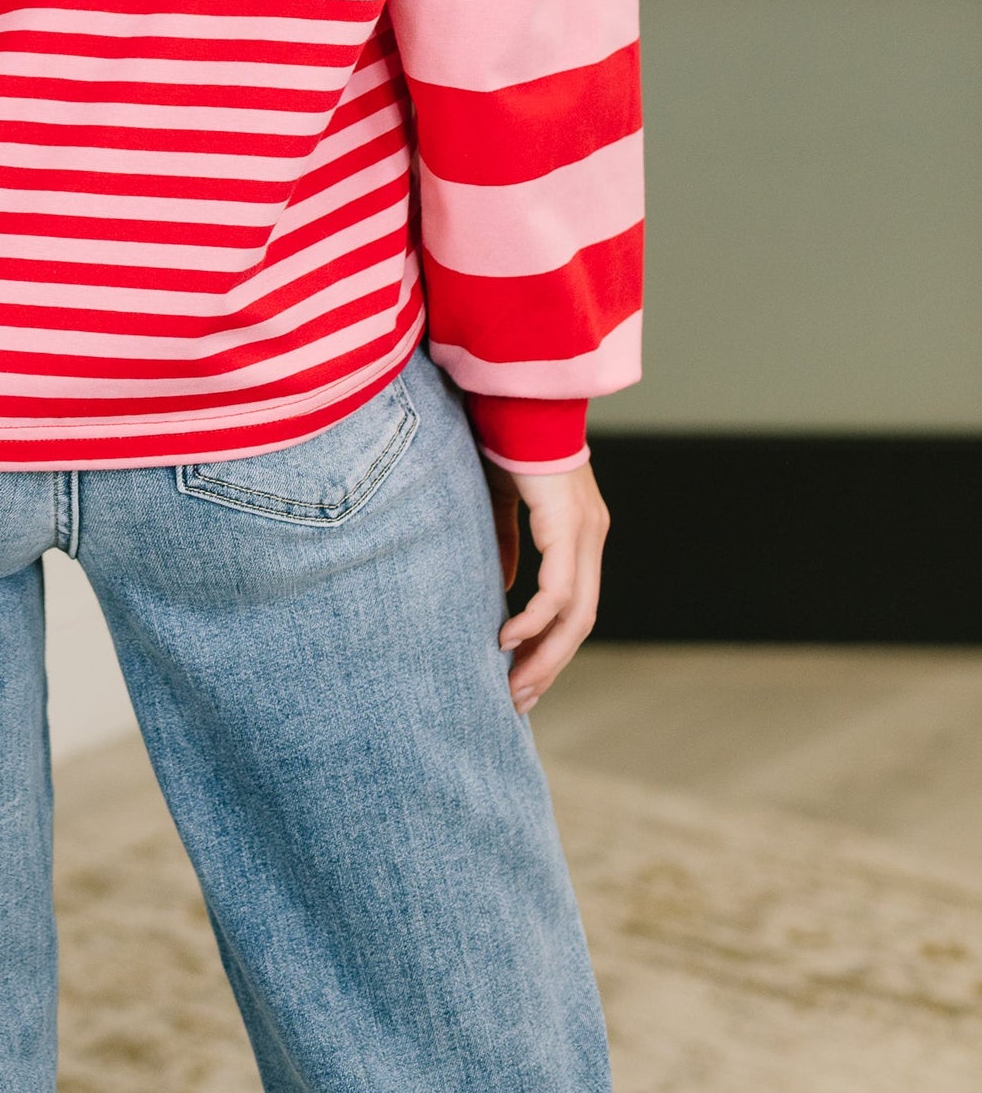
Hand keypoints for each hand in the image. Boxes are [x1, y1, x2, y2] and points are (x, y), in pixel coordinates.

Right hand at [483, 459, 607, 710]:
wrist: (513, 393)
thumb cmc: (504, 438)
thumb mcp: (502, 502)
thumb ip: (507, 545)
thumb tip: (504, 593)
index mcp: (579, 532)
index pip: (574, 606)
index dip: (550, 644)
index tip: (522, 676)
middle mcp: (590, 537)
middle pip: (580, 622)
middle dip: (548, 664)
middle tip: (518, 699)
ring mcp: (585, 533)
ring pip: (575, 616)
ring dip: (544, 656)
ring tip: (514, 685)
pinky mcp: (569, 526)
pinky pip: (557, 591)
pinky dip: (533, 620)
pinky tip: (506, 638)